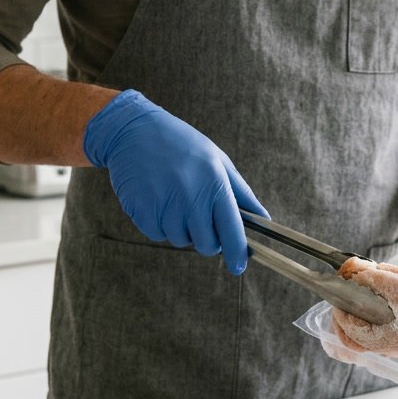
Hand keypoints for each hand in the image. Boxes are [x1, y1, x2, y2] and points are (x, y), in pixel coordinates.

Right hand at [82, 90, 266, 273]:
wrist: (133, 130)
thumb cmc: (182, 146)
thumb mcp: (217, 160)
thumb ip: (241, 193)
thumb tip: (264, 220)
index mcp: (215, 183)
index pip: (232, 231)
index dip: (237, 254)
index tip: (238, 267)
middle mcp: (191, 197)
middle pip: (206, 245)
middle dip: (207, 239)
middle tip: (199, 217)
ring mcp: (164, 205)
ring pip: (180, 240)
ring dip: (179, 228)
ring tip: (173, 198)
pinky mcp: (141, 210)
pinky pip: (156, 234)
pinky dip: (158, 224)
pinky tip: (156, 198)